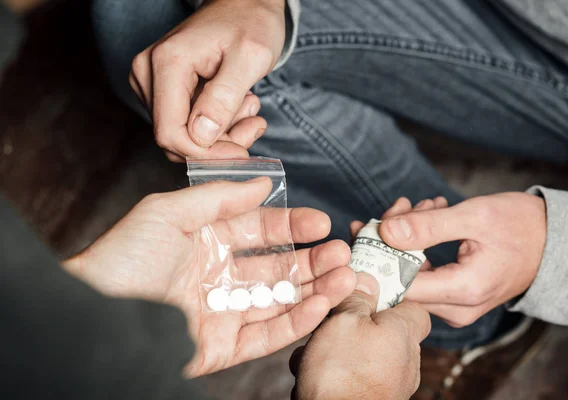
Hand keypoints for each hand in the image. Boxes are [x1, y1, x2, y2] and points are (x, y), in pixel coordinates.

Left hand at [64, 178, 355, 375]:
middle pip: (278, 268)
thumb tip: (262, 184)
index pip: (261, 232)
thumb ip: (218, 197)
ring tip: (345, 277)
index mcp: (209, 242)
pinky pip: (267, 334)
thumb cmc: (123, 259)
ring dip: (315, 289)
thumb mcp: (167, 212)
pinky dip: (297, 321)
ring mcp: (224, 311)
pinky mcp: (223, 347)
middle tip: (341, 252)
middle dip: (312, 260)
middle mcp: (221, 275)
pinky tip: (320, 304)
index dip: (292, 227)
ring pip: (280, 301)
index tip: (320, 222)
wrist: (96, 314)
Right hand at [130, 0, 286, 160]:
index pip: (170, 133)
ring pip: (183, 136)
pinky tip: (238, 106)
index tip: (242, 151)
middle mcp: (148, 74)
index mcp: (166, 64)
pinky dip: (217, 127)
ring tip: (250, 107)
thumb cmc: (250, 24)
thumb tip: (201, 136)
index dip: (206, 153)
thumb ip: (225, 97)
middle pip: (176, 138)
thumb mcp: (250, 58)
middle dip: (218, 145)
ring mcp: (151, 83)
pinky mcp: (162, 91)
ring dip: (222, 135)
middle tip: (254, 124)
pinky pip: (186, 126)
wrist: (245, 5)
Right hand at [290, 273, 430, 399]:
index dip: (389, 297)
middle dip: (352, 325)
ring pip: (362, 354)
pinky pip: (355, 377)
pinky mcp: (373, 399)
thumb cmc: (343, 376)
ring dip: (337, 351)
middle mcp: (405, 361)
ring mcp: (391, 384)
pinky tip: (313, 375)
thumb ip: (356, 298)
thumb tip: (365, 280)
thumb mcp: (343, 321)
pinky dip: (335, 374)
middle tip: (328, 324)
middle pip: (382, 330)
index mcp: (404, 333)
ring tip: (314, 354)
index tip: (364, 291)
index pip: (413, 307)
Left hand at [378, 193, 546, 327]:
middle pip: (401, 280)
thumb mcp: (475, 217)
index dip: (378, 255)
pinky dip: (417, 246)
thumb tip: (385, 231)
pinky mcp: (452, 297)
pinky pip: (422, 274)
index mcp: (463, 291)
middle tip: (400, 206)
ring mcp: (453, 306)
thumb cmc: (520, 226)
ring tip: (419, 206)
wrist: (551, 240)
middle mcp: (456, 308)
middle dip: (391, 240)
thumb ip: (429, 226)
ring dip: (405, 239)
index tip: (369, 225)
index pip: (400, 284)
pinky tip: (425, 218)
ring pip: (409, 274)